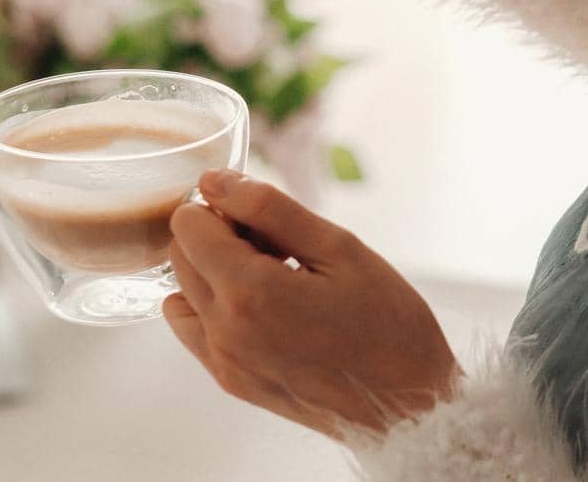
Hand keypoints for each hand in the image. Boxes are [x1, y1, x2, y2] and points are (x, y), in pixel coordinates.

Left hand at [164, 169, 464, 443]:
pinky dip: (214, 308)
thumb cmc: (388, 324)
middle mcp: (223, 331)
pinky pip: (195, 331)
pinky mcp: (231, 382)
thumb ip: (270, 209)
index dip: (225, 207)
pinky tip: (265, 308)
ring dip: (214, 272)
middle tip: (279, 245)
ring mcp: (223, 362)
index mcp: (248, 292)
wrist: (407, 405)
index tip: (268, 220)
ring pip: (183, 291)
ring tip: (273, 277)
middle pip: (180, 255)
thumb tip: (214, 182)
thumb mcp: (339, 248)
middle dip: (219, 235)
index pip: (188, 225)